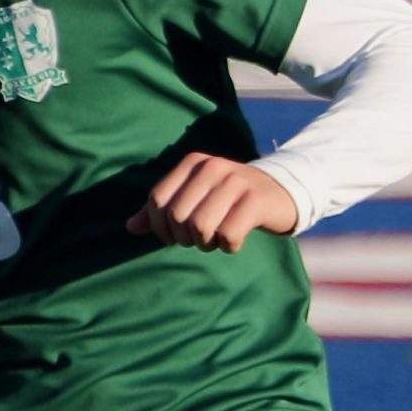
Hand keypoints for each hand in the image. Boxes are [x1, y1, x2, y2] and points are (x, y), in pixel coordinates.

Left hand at [126, 154, 299, 252]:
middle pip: (177, 217)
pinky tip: (235, 240)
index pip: (157, 200)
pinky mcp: (256, 200)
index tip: (173, 236)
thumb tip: (130, 227)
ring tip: (216, 238)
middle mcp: (213, 167)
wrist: (281, 193)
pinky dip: (228, 246)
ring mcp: (236, 181)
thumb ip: (160, 211)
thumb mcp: (194, 198)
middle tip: (200, 238)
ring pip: (200, 227)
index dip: (159, 227)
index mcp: (193, 163)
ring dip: (206, 244)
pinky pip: (227, 235)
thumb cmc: (228, 200)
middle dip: (185, 238)